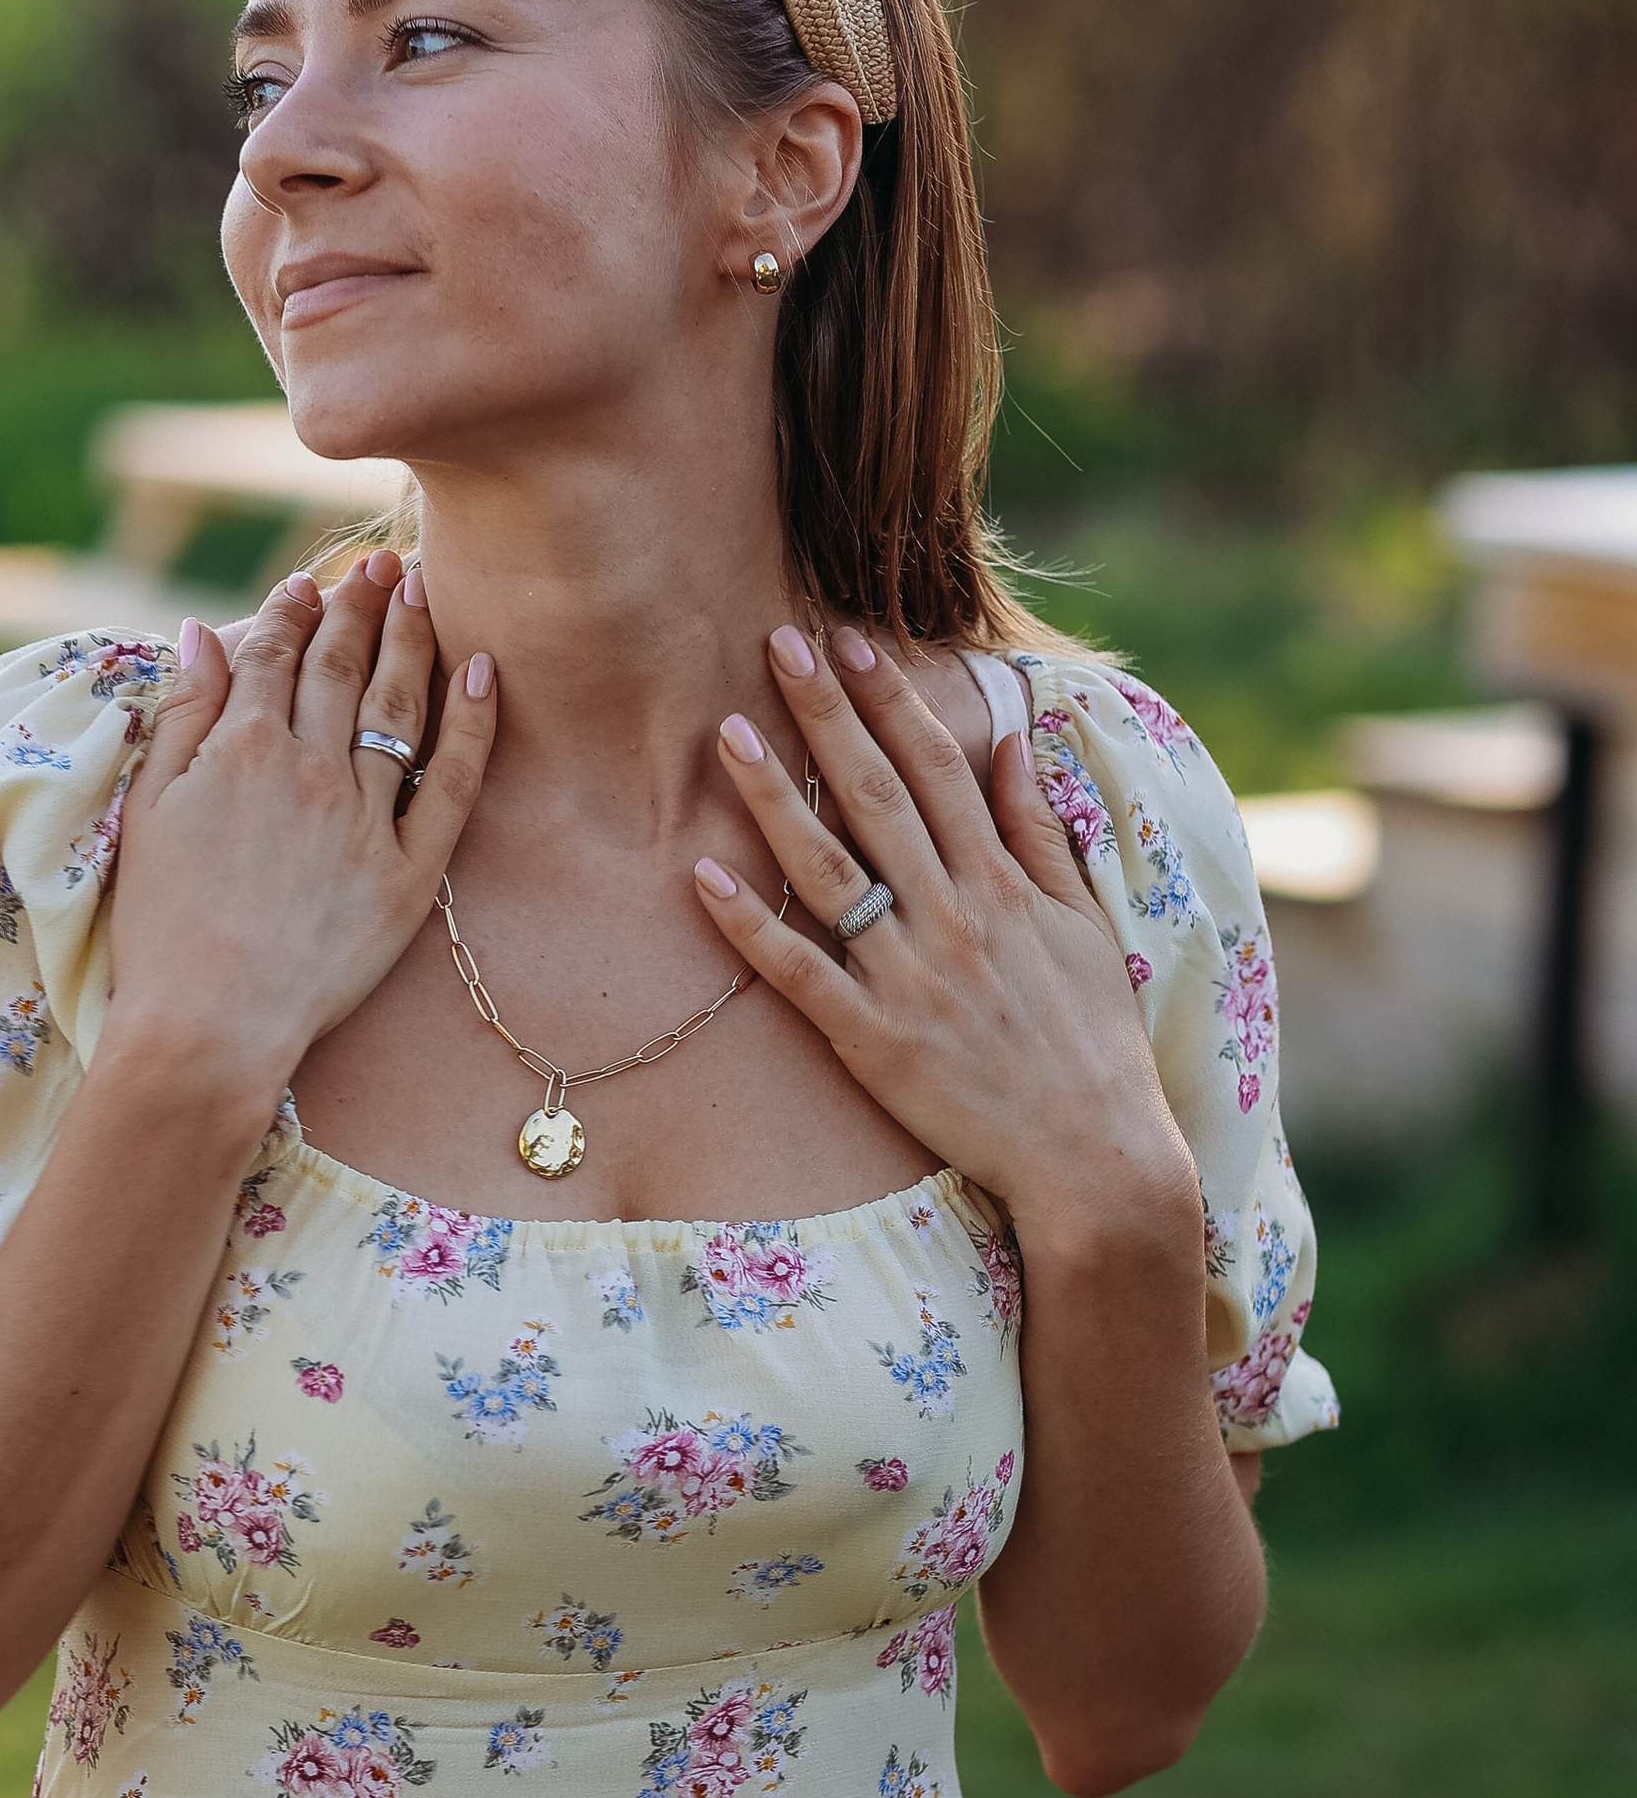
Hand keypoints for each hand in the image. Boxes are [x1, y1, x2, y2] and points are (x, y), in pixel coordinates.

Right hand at [98, 550, 496, 1113]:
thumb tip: (204, 633)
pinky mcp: (409, 872)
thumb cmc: (160, 929)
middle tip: (381, 564)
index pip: (273, 655)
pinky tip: (480, 674)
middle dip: (360, 605)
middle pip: (340, 666)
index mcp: (239, 748)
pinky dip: (470, 724)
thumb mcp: (148, 811)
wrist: (209, 1027)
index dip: (292, 611)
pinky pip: (453, 783)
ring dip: (410, 639)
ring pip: (396, 706)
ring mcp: (365, 818)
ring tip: (423, 591)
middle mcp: (309, 768)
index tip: (309, 583)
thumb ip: (182, 717)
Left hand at [691, 626, 1197, 1242]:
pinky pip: (801, 972)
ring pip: (829, 869)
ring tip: (725, 733)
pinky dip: (750, 925)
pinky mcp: (873, 1040)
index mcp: (1001, 884)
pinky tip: (703, 876)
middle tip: (774, 643)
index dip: (889, 698)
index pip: (937, 766)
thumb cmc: (1091, 1042)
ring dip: (776, 797)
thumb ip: (1041, 834)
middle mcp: (952, 916)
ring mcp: (908, 977)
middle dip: (825, 715)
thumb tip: (1014, 746)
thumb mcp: (1084, 926)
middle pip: (876, 795)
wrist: (1094, 1156)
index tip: (849, 641)